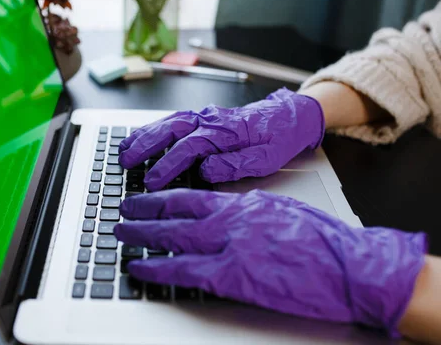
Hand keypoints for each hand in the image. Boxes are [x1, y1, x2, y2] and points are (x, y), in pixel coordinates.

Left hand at [114, 189, 426, 336]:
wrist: (350, 266)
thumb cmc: (322, 241)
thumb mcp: (280, 213)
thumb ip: (248, 213)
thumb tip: (224, 214)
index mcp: (243, 204)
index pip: (191, 195)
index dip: (162, 197)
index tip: (144, 197)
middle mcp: (231, 220)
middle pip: (175, 213)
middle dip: (143, 213)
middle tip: (121, 212)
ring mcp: (230, 247)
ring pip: (173, 238)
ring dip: (143, 237)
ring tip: (121, 236)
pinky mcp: (234, 276)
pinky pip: (185, 270)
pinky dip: (158, 268)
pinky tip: (142, 268)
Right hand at [118, 88, 324, 190]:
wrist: (291, 115)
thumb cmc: (279, 138)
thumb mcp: (267, 158)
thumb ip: (234, 164)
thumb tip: (205, 171)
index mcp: (226, 132)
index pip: (189, 148)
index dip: (167, 165)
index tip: (151, 181)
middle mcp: (211, 120)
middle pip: (171, 129)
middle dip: (145, 145)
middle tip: (125, 162)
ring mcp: (206, 116)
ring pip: (168, 122)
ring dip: (144, 135)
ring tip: (123, 149)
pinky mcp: (204, 117)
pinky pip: (173, 120)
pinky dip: (154, 128)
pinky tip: (141, 137)